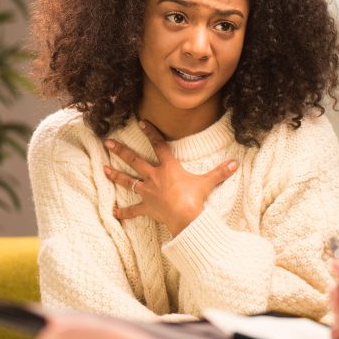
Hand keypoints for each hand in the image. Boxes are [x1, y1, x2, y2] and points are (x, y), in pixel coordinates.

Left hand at [103, 119, 237, 234]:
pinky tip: (113, 212)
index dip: (150, 132)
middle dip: (121, 151)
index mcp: (168, 168)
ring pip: (128, 182)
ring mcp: (148, 192)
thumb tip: (235, 163)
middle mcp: (154, 177)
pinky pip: (133, 210)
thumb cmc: (194, 198)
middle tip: (108, 142)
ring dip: (115, 175)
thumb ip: (219, 172)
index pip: (158, 145)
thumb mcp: (207, 182)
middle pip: (134, 161)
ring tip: (103, 169)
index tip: (140, 122)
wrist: (186, 217)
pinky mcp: (147, 207)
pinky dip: (123, 212)